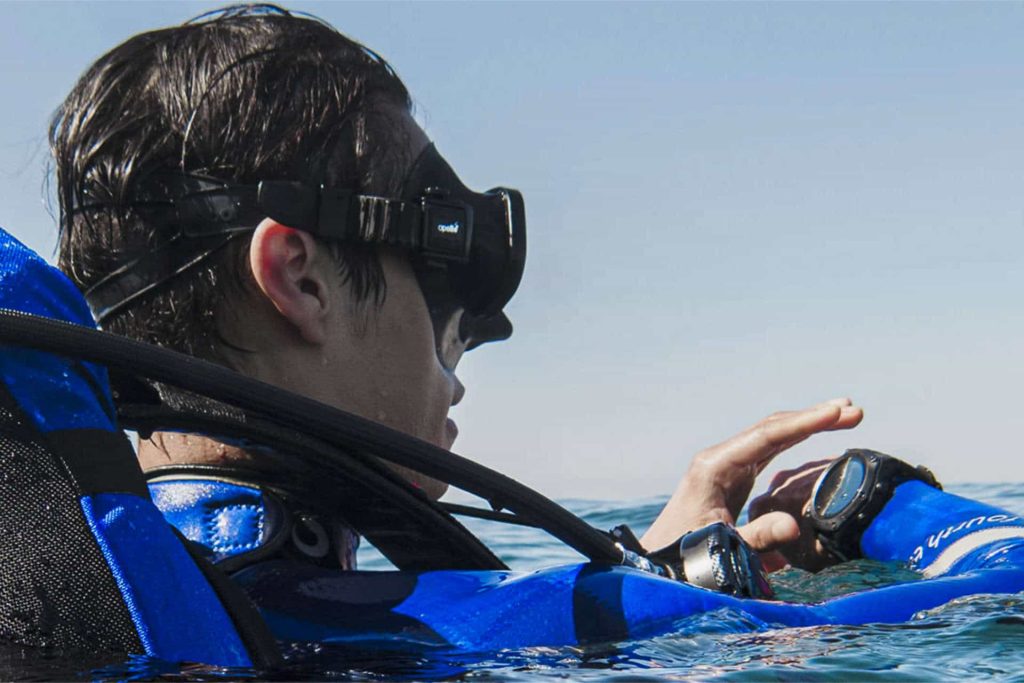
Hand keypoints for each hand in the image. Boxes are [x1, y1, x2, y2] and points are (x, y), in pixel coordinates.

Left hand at [639, 398, 862, 570]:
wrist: (658, 561)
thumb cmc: (684, 554)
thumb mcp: (721, 548)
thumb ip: (756, 539)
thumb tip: (794, 526)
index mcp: (715, 467)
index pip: (767, 436)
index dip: (806, 423)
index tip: (837, 412)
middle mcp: (721, 459)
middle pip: (773, 429)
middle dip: (813, 418)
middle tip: (854, 411)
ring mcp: (726, 465)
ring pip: (772, 436)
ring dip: (806, 425)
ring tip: (844, 414)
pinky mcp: (733, 477)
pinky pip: (768, 451)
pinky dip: (794, 441)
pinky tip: (814, 434)